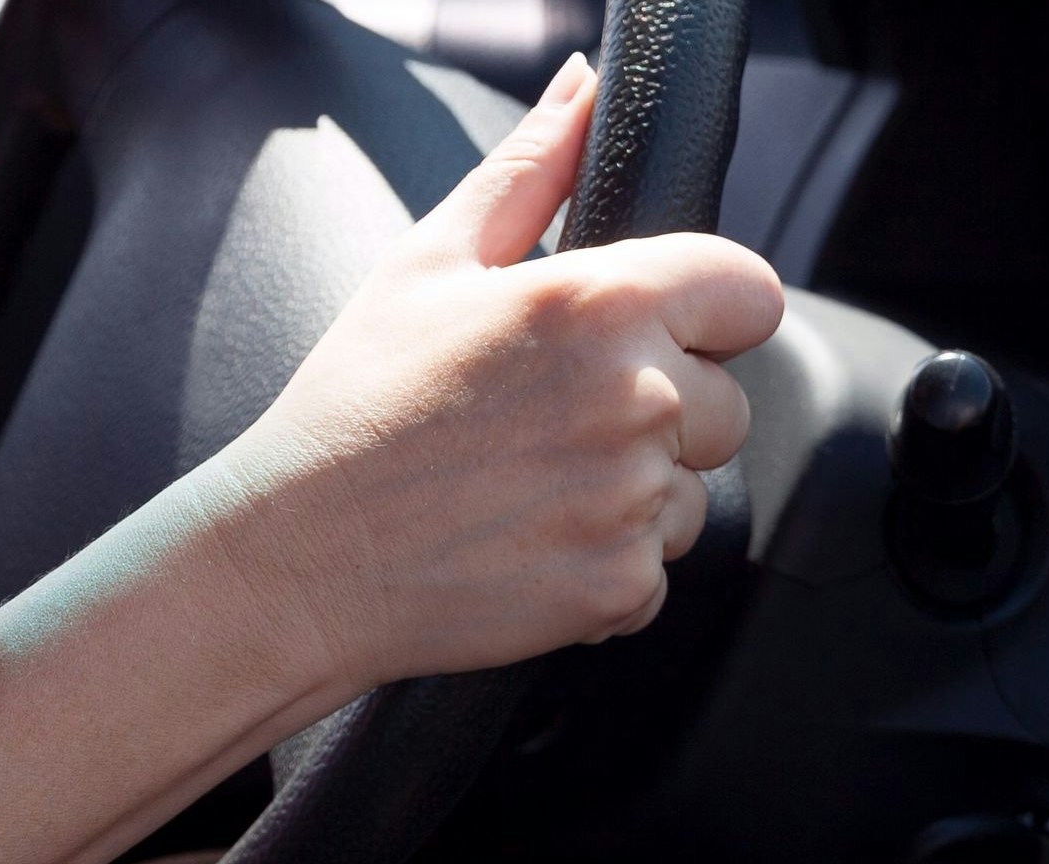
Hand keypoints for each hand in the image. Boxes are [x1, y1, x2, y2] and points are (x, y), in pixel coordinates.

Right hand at [189, 52, 785, 698]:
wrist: (299, 557)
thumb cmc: (356, 405)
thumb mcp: (432, 260)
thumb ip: (530, 167)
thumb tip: (582, 90)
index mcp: (601, 303)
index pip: (750, 292)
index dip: (709, 311)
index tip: (659, 333)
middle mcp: (636, 398)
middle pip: (727, 401)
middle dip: (663, 410)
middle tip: (550, 421)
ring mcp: (633, 499)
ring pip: (691, 490)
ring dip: (634, 491)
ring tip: (528, 483)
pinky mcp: (624, 587)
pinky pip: (658, 566)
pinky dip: (606, 563)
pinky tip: (526, 539)